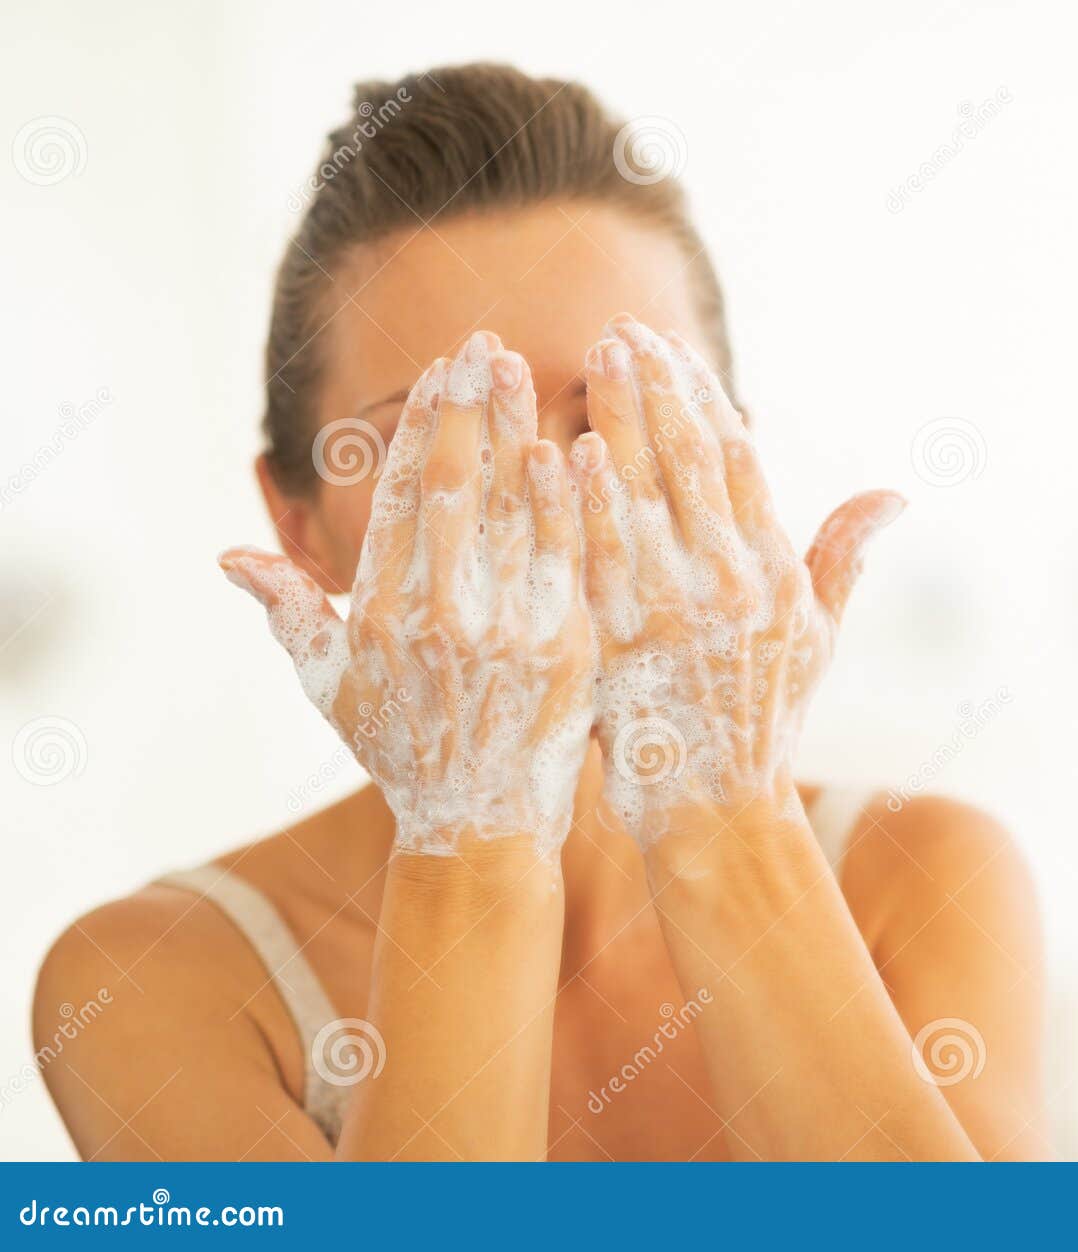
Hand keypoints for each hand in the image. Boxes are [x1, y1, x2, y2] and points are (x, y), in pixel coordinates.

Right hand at [220, 332, 592, 857]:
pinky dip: (567, 503)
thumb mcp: (332, 689)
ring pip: (512, 510)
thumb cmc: (403, 752)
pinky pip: (565, 560)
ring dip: (519, 432)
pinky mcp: (562, 649)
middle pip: (453, 485)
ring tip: (526, 370)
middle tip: (486, 343)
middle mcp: (436, 614)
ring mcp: (503, 631)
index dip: (421, 426)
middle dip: (469, 406)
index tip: (442, 370)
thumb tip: (226, 557)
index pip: (399, 496)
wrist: (479, 825)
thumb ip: (287, 613)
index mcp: (379, 613)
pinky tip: (572, 449)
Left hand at [570, 315, 903, 843]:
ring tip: (591, 361)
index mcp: (777, 576)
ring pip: (642, 496)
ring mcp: (674, 616)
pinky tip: (561, 450)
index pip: (739, 462)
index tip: (672, 348)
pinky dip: (583, 501)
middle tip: (622, 331)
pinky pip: (599, 557)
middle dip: (655, 388)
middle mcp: (731, 587)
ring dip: (616, 421)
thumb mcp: (817, 641)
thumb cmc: (765, 719)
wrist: (714, 810)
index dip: (703, 397)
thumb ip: (844, 558)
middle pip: (689, 462)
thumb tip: (896, 493)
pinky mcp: (620, 645)